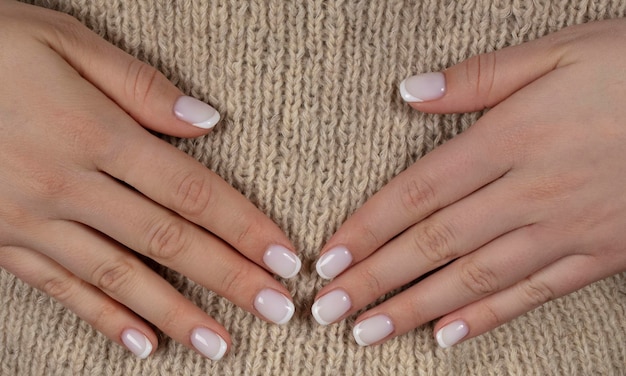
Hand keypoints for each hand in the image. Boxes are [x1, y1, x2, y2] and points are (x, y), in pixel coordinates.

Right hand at [0, 1, 300, 359]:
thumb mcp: (61, 40)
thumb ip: (138, 86)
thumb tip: (206, 121)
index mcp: (94, 131)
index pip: (191, 190)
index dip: (243, 227)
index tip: (286, 259)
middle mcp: (68, 184)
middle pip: (166, 240)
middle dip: (228, 279)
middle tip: (276, 313)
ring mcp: (31, 219)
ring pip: (118, 275)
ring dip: (175, 312)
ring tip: (221, 344)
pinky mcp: (0, 241)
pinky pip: (59, 288)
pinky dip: (103, 318)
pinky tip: (141, 344)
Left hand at [311, 18, 625, 347]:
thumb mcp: (560, 51)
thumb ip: (479, 77)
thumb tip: (408, 92)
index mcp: (513, 138)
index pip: (419, 192)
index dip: (368, 228)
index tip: (328, 258)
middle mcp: (531, 192)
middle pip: (435, 243)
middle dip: (374, 281)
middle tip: (325, 310)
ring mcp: (566, 231)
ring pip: (475, 278)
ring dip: (414, 308)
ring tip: (367, 334)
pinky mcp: (600, 256)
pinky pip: (534, 295)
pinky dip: (488, 319)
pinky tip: (447, 336)